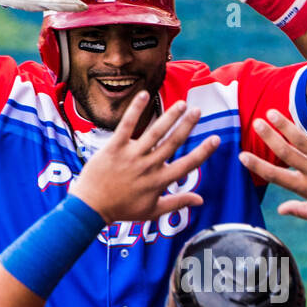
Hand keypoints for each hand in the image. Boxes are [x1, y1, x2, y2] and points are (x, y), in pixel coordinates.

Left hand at [71, 92, 219, 222]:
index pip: (187, 165)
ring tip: (182, 104)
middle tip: (198, 111)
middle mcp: (148, 166)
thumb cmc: (122, 210)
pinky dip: (135, 109)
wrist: (91, 206)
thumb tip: (200, 200)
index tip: (216, 139)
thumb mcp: (153, 211)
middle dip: (187, 125)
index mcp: (159, 181)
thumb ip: (178, 202)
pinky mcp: (115, 147)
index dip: (203, 152)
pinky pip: (126, 125)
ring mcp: (132, 155)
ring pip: (155, 132)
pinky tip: (144, 94)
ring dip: (170, 116)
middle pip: (173, 142)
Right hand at [239, 99, 306, 224]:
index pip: (276, 176)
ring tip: (273, 112)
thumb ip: (299, 210)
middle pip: (286, 153)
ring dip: (286, 125)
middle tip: (256, 123)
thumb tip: (280, 210)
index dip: (257, 166)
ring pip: (303, 140)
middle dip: (269, 137)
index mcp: (306, 189)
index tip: (242, 156)